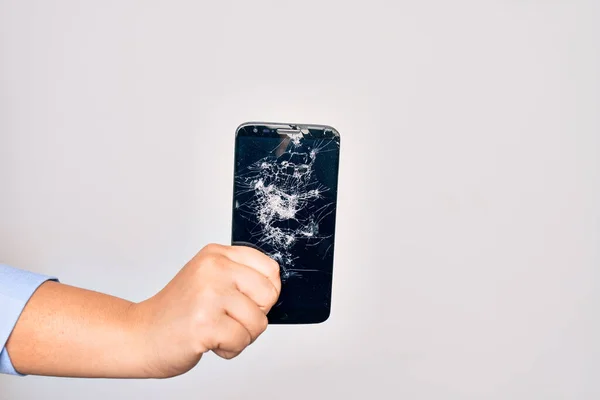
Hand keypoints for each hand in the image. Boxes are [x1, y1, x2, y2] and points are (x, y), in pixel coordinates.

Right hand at [131, 243, 280, 377]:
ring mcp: (208, 295)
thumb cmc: (179, 311)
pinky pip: (241, 341)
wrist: (141, 335)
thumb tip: (277, 286)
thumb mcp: (208, 278)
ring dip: (241, 335)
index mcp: (216, 254)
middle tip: (227, 318)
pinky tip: (209, 341)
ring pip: (258, 322)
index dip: (266, 292)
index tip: (246, 300)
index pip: (270, 268)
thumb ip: (240, 276)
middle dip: (255, 315)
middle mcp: (213, 269)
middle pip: (269, 294)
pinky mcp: (205, 323)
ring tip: (215, 329)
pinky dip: (229, 349)